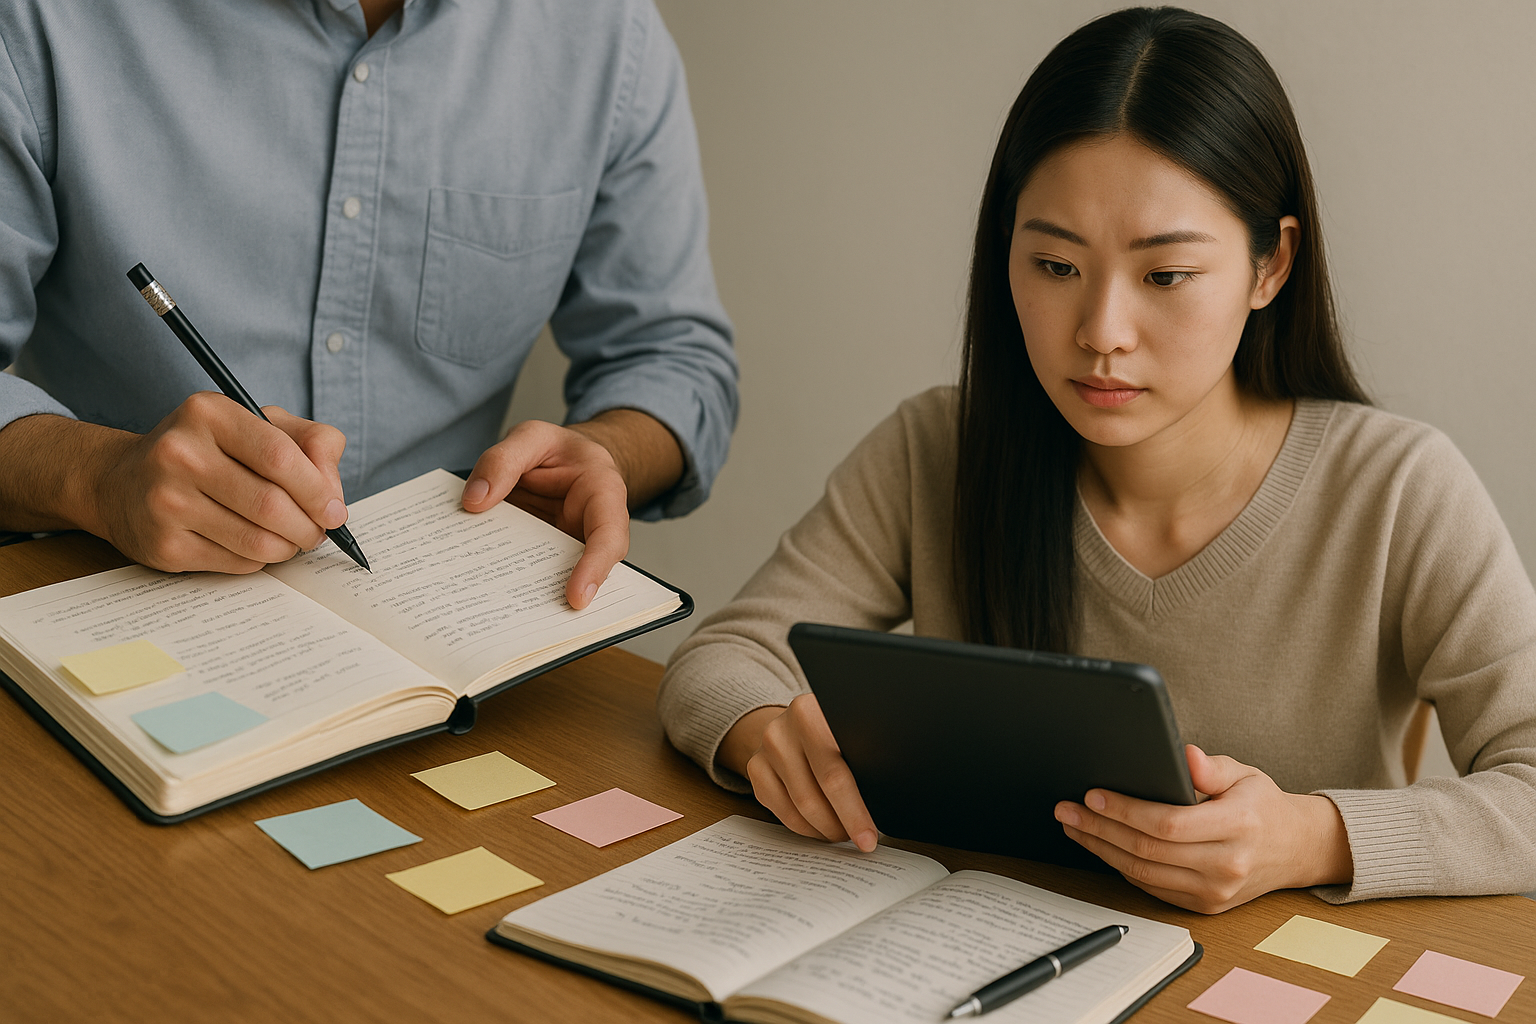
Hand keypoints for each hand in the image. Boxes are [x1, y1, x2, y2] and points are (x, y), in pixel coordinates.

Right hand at [71, 393, 346, 572]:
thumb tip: (333, 490)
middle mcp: (180, 453)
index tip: (335, 510)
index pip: (281, 456)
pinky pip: (237, 562)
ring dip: (289, 546)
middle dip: (309, 525)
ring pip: (258, 540)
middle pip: (272, 504)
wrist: (120, 483)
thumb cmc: (205, 452)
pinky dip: (259, 559)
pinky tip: (255, 545)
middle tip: (319, 531)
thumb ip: (309, 442)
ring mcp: (166, 501)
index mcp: (208, 413)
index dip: (318, 490)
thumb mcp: (255, 425)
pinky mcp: (163, 545)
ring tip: (293, 539)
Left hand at [461, 410, 682, 609]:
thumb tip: (474, 501)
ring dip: (529, 597)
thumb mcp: (532, 436)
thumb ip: (503, 460)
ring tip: (499, 613)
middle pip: (586, 571)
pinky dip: (507, 586)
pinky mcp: (543, 562)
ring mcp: (568, 551)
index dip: (596, 567)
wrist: (563, 459)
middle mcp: (591, 531)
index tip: (576, 598)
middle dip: (561, 595)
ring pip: (555, 582)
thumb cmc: (556, 450)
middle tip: (529, 617)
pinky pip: (529, 577)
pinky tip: (480, 594)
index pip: (609, 535)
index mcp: (603, 494)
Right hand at [719, 695, 879, 851]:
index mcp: (809, 714)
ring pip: (797, 809)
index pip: (834, 774)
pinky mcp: (755, 769)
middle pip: (813, 797)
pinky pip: (782, 812)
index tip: (869, 838)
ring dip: (824, 829)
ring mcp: (764, 751)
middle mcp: (781, 731)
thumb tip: (887, 801)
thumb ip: (864, 754)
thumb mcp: (853, 731)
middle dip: (840, 825)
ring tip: (843, 831)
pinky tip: (822, 826)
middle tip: (860, 840)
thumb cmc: (836, 729)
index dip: (854, 812)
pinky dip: (806, 827)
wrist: (798, 719)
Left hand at [1053, 745, 1352, 912]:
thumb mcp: (1244, 774)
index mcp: (1239, 826)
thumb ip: (1211, 766)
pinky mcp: (1205, 906)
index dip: (1126, 811)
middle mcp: (1228, 865)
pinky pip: (1153, 887)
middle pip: (1149, 851)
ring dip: (1102, 849)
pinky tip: (1101, 846)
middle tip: (1067, 810)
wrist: (1295, 849)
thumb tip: (1184, 754)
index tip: (1093, 795)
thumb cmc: (1262, 805)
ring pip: (1145, 873)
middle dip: (1100, 829)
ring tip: (1074, 827)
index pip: (1170, 823)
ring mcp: (1216, 892)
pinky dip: (1122, 867)